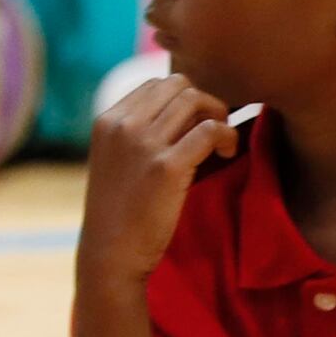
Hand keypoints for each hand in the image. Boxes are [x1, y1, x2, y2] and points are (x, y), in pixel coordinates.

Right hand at [81, 74, 239, 284]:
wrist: (111, 252)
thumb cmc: (124, 208)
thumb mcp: (120, 158)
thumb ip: (143, 130)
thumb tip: (192, 106)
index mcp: (108, 119)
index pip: (157, 84)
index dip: (186, 99)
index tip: (197, 125)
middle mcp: (122, 125)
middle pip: (179, 85)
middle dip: (206, 103)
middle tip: (214, 133)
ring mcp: (142, 143)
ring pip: (196, 100)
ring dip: (220, 117)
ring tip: (221, 146)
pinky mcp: (166, 166)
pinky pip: (211, 129)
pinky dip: (228, 136)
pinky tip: (228, 155)